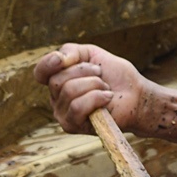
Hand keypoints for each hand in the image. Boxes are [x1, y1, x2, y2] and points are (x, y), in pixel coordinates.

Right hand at [33, 43, 148, 135]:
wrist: (136, 95)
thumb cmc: (114, 76)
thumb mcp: (92, 54)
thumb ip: (71, 51)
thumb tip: (59, 59)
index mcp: (58, 79)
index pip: (40, 72)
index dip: (47, 64)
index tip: (62, 59)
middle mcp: (56, 97)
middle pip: (56, 80)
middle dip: (83, 72)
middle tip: (100, 75)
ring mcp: (62, 113)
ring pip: (68, 92)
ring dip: (94, 85)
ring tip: (105, 88)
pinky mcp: (72, 126)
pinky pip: (77, 107)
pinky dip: (96, 98)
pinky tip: (106, 98)